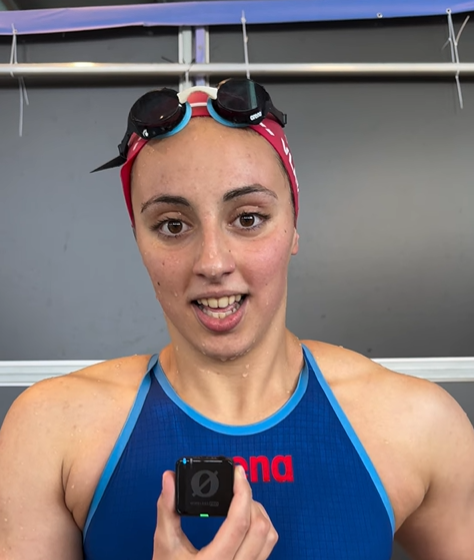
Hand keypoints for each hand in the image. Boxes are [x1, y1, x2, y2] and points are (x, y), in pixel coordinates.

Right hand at [153, 465, 277, 559]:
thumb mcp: (165, 546)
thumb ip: (167, 510)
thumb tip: (169, 479)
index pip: (239, 524)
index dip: (242, 492)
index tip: (237, 473)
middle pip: (260, 528)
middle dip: (251, 499)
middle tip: (237, 485)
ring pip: (269, 538)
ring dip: (259, 513)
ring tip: (242, 501)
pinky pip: (268, 548)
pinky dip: (262, 528)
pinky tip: (246, 521)